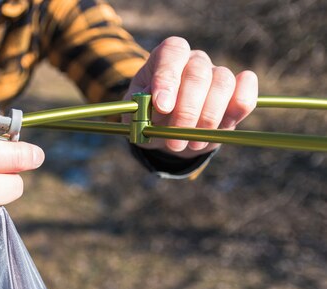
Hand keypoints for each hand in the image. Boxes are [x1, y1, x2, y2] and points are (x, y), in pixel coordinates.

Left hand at [123, 36, 258, 157]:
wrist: (165, 132)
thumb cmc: (147, 117)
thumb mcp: (135, 113)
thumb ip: (141, 107)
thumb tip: (156, 103)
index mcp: (166, 57)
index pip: (172, 52)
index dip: (168, 77)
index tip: (162, 106)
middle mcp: (194, 60)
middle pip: (198, 73)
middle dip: (186, 111)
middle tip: (173, 140)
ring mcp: (217, 74)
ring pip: (223, 83)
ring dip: (207, 119)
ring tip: (190, 142)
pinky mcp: (236, 93)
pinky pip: (246, 93)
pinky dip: (238, 109)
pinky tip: (222, 127)